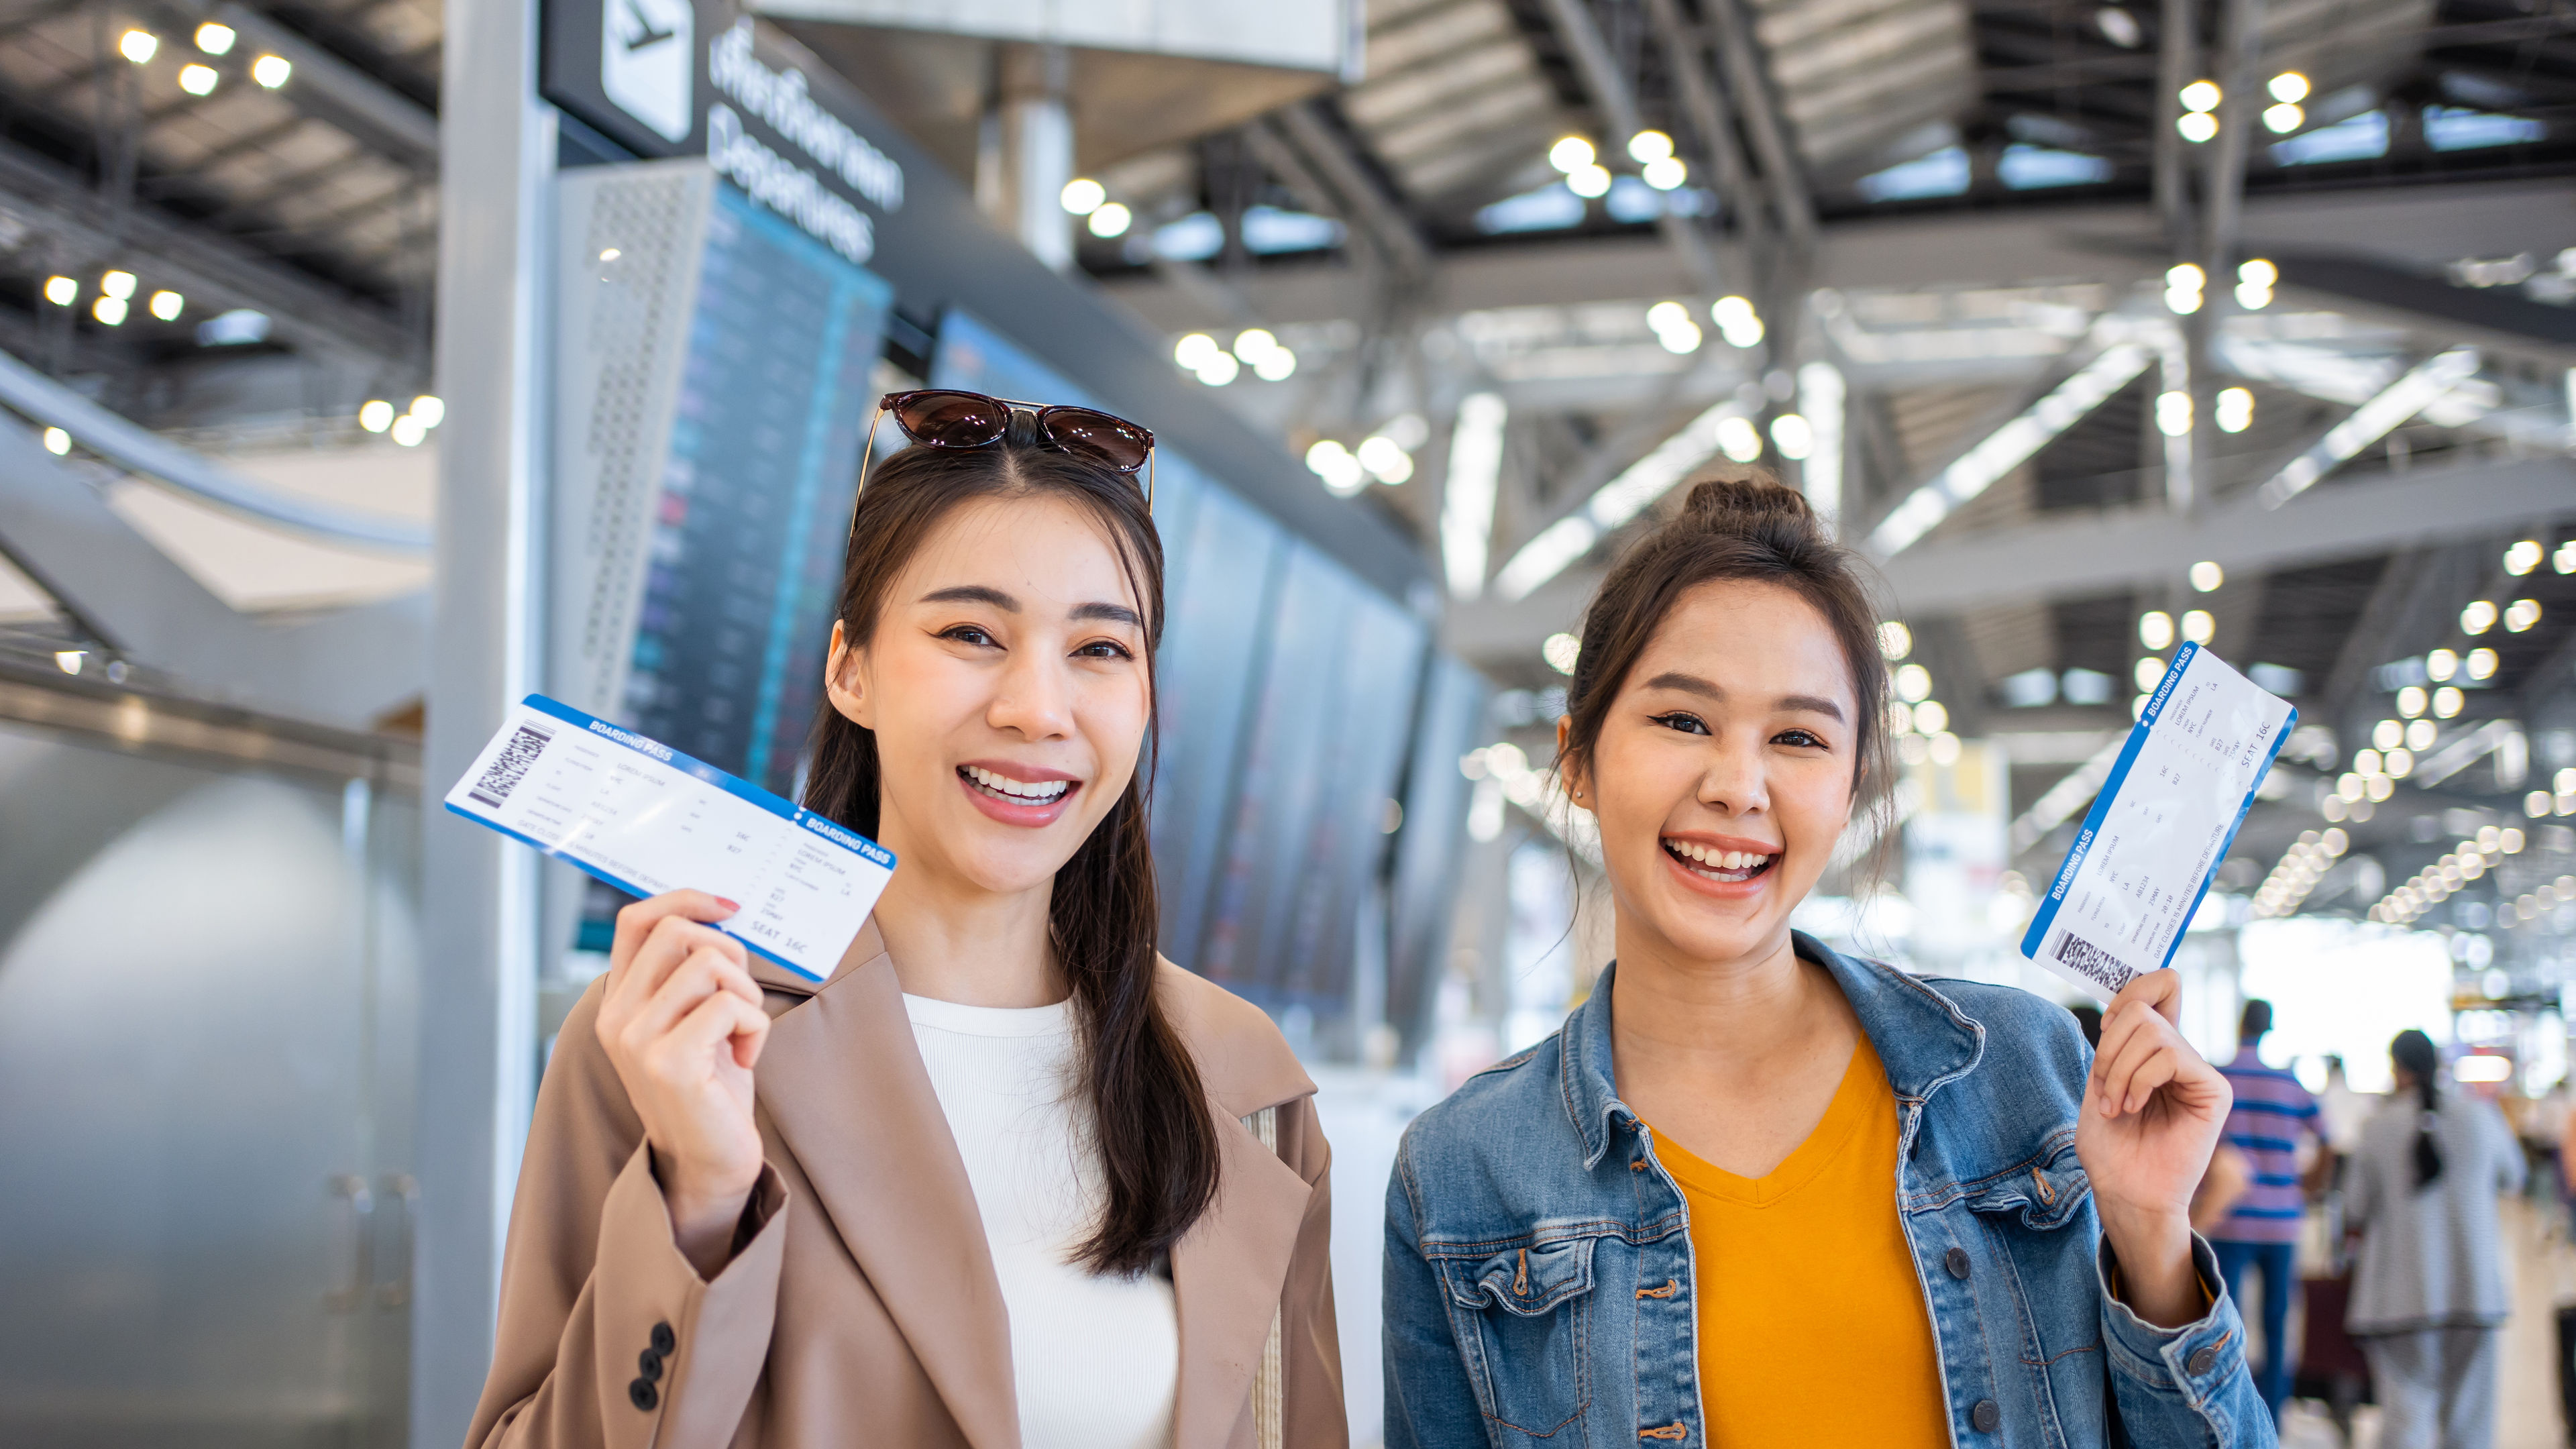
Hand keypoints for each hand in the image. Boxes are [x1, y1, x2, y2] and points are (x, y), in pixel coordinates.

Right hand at [596, 890, 771, 1276]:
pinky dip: (755, 1027)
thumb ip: (691, 974)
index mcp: (619, 1001)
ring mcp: (637, 1039)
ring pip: (709, 962)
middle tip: (742, 998)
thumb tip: (721, 915)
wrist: (710, 1163)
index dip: (685, 898)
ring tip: (743, 1033)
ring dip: (747, 994)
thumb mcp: (695, 1019)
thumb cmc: (712, 1088)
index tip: (729, 908)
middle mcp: (617, 1016)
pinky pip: (731, 1004)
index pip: (636, 919)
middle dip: (730, 953)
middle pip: (678, 931)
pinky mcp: (668, 1061)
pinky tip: (745, 1059)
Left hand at [2073, 969, 2231, 1327]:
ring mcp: (2199, 1071)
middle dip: (2109, 1047)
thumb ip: (2116, 1042)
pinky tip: (2134, 1108)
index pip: (2160, 988)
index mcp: (2154, 1049)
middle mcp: (2181, 1054)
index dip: (2133, 988)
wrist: (2125, 1193)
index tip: (2105, 1024)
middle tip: (2103, 1091)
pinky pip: (2169, 1057)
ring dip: (2119, 1070)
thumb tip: (2127, 1001)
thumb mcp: (2100, 1081)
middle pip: (2142, 1007)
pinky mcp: (2214, 1090)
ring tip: (2116, 1106)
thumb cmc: (2111, 1146)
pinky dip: (2138, 1080)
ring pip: (2152, 1031)